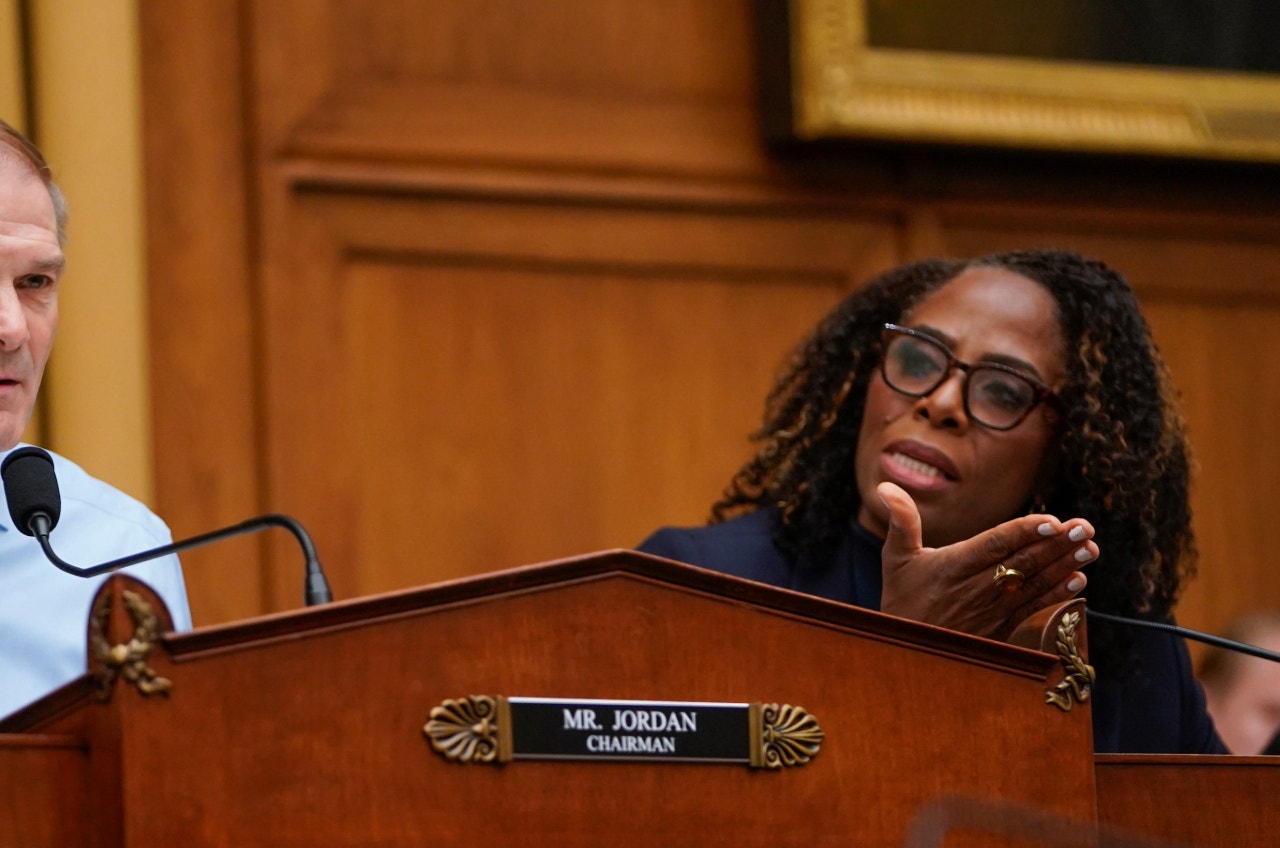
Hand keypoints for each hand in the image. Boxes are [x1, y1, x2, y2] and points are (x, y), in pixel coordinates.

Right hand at [876, 482, 1095, 640]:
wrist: (907, 654)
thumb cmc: (902, 600)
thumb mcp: (895, 559)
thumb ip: (900, 521)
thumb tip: (885, 486)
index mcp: (953, 566)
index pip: (996, 544)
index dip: (1024, 532)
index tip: (1052, 520)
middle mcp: (977, 588)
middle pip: (1023, 562)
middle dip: (1056, 544)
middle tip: (1085, 528)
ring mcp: (992, 610)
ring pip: (1034, 584)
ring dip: (1064, 566)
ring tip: (1090, 548)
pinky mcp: (1002, 629)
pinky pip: (1034, 608)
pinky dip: (1057, 595)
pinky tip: (1078, 581)